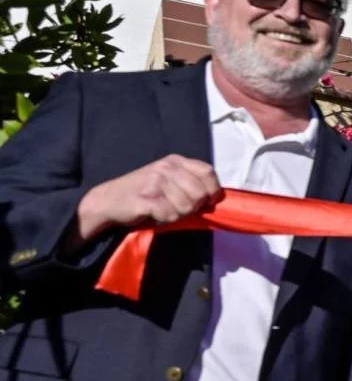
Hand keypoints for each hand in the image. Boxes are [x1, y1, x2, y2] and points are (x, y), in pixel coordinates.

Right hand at [73, 155, 221, 242]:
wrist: (107, 201)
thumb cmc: (143, 193)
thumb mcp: (168, 180)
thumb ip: (190, 183)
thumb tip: (215, 199)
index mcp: (175, 161)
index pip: (209, 172)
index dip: (212, 191)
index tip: (206, 202)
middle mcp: (166, 168)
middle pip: (201, 194)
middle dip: (193, 207)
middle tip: (175, 207)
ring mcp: (156, 181)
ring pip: (187, 207)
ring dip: (176, 214)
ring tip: (162, 209)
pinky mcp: (146, 198)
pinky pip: (171, 215)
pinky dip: (165, 220)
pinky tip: (153, 214)